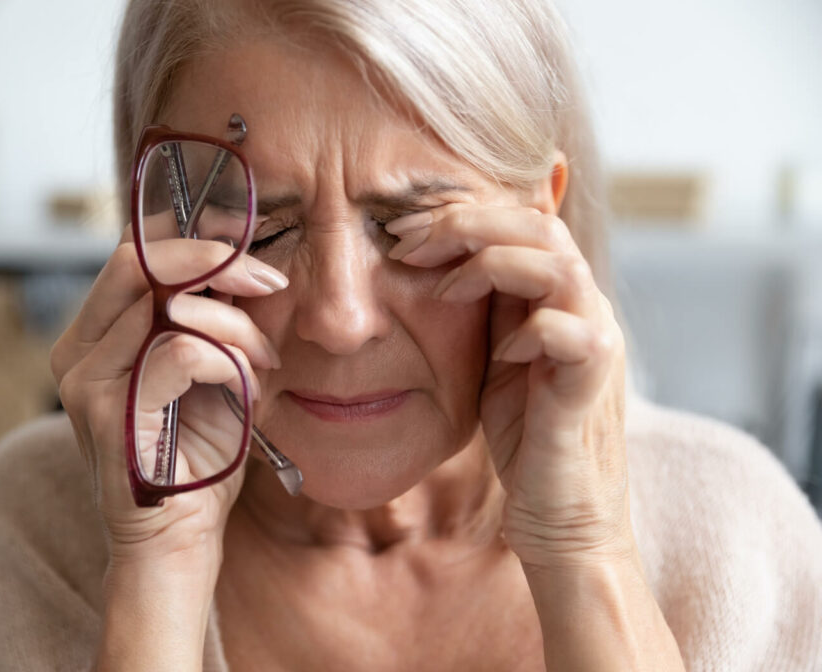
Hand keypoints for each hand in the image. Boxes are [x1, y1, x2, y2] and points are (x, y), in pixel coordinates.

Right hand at [50, 222, 286, 564]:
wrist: (178, 542)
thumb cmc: (197, 457)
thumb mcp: (211, 372)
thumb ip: (212, 319)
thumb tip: (243, 262)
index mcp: (96, 337)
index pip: (133, 254)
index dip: (194, 240)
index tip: (250, 254)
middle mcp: (77, 352)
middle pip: (138, 261)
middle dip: (216, 262)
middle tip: (268, 283)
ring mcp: (86, 382)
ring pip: (168, 305)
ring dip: (235, 326)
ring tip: (262, 361)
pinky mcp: (108, 413)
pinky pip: (182, 352)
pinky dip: (229, 362)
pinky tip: (246, 388)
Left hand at [387, 203, 630, 568]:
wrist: (562, 513)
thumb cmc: (526, 434)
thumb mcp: (494, 356)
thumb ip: (486, 307)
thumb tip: (436, 259)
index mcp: (561, 296)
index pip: (522, 221)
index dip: (462, 215)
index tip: (402, 231)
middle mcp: (586, 308)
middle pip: (540, 226)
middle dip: (466, 224)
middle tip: (408, 243)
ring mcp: (595, 343)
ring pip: (558, 265)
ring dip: (491, 264)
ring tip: (442, 289)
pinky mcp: (591, 385)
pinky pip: (569, 333)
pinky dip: (528, 330)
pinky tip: (500, 352)